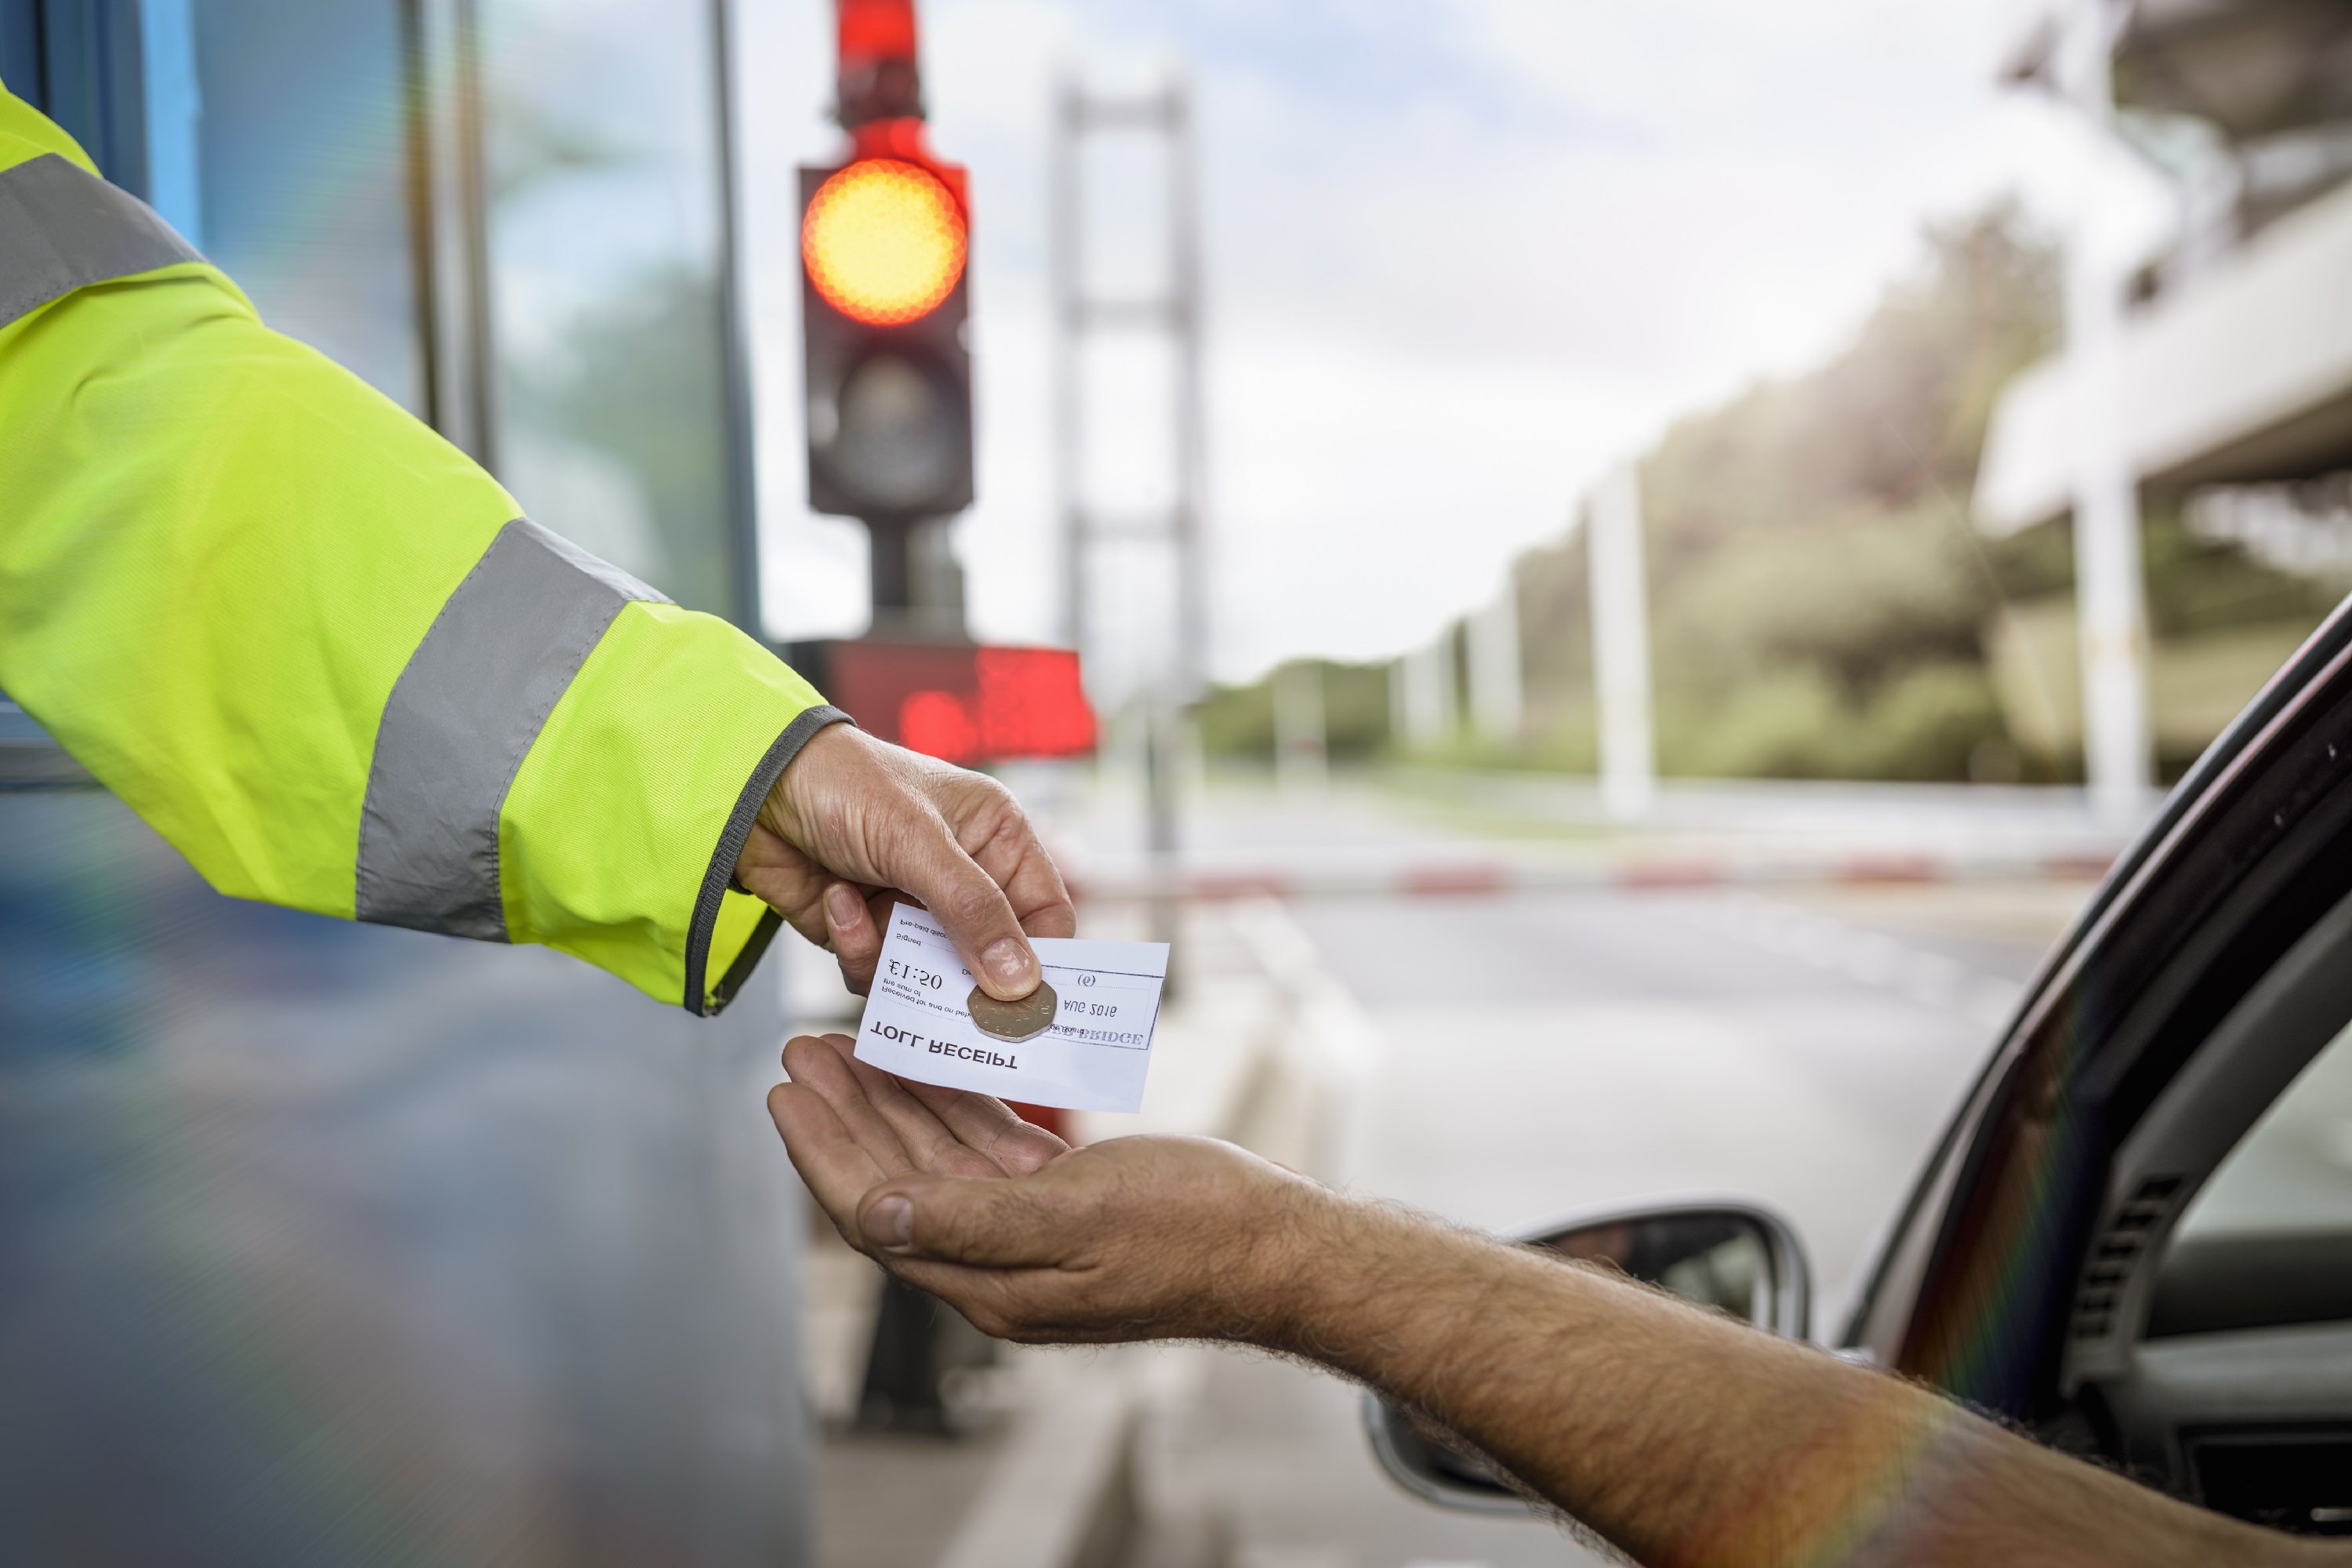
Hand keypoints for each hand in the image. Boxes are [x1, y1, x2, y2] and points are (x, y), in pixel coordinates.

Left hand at [735, 724, 1074, 998]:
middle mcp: (962, 876)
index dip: (1041, 960)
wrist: (751, 787)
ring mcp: (914, 907)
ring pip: (931, 976)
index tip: (1025, 1006)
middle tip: (943, 1000)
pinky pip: (879, 972)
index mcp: (996, 839)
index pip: (1044, 915)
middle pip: (990, 957)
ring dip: (894, 959)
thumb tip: (1021, 983)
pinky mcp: (868, 931)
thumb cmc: (846, 785)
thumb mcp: (918, 842)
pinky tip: (835, 902)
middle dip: (961, 978)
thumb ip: (973, 910)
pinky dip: (856, 948)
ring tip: (864, 917)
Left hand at [769, 1033, 1327, 1343]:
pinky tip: (932, 1064)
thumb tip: (877, 1214)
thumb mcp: (1080, 1217)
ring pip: (936, 1161)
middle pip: (894, 1181)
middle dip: (844, 1116)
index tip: (784, 1092)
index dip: (824, 1152)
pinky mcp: (1063, 1204)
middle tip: (802, 1050)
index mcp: (991, 1281)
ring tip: (847, 1045)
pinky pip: (988, 1150)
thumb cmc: (1194, 1229)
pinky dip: (955, 1107)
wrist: (1279, 1245)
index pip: (877, 1212)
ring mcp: (1030, 1235)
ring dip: (890, 1103)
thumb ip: (973, 1221)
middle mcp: (997, 1264)